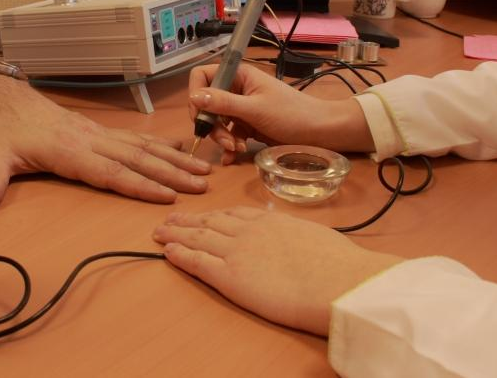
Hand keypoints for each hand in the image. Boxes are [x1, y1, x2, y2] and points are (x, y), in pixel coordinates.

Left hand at [0, 76, 211, 208]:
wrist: (4, 98)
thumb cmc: (1, 129)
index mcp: (70, 150)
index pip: (111, 171)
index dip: (140, 185)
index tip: (168, 196)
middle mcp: (91, 140)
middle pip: (138, 158)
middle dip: (171, 172)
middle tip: (202, 185)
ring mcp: (98, 133)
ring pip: (143, 146)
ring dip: (174, 158)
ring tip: (202, 170)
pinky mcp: (99, 131)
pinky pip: (136, 138)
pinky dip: (161, 143)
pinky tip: (180, 146)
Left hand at [152, 207, 402, 334]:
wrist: (337, 281)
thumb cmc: (337, 265)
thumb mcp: (314, 238)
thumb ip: (296, 237)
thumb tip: (296, 243)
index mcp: (271, 221)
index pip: (233, 215)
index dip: (214, 215)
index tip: (203, 214)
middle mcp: (249, 231)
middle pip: (210, 222)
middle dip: (188, 220)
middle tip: (170, 219)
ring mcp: (237, 251)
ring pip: (197, 238)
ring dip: (176, 234)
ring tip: (159, 232)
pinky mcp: (229, 276)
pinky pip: (197, 262)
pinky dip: (179, 255)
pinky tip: (166, 251)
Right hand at [189, 63, 371, 163]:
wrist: (320, 132)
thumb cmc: (291, 114)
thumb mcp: (255, 109)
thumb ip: (223, 103)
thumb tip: (194, 97)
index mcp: (239, 75)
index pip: (203, 76)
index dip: (197, 94)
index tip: (201, 115)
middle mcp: (237, 89)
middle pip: (208, 103)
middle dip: (212, 123)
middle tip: (223, 140)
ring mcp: (242, 108)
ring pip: (217, 121)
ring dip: (222, 137)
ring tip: (236, 149)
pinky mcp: (248, 125)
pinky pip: (229, 134)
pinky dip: (229, 145)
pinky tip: (232, 157)